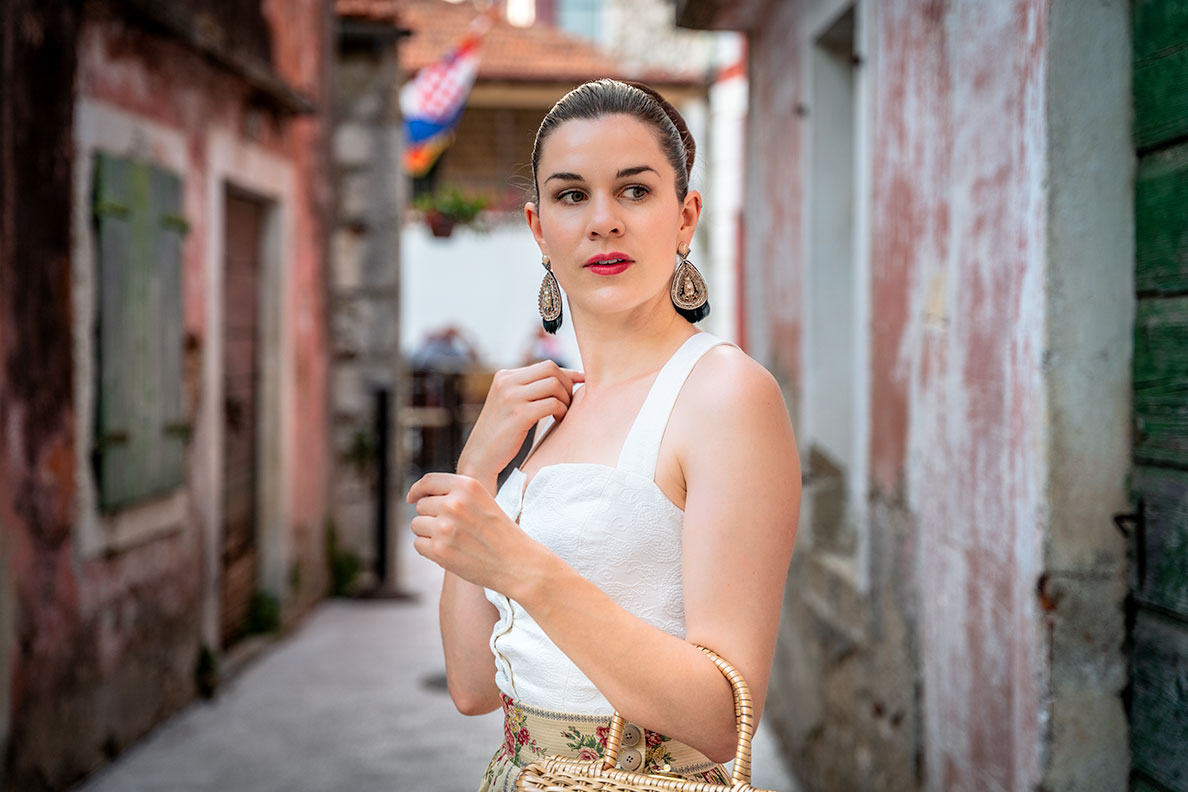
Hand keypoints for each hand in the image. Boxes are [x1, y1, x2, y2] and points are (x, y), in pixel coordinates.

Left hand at [406, 473, 535, 591]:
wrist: (518, 563)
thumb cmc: (501, 533)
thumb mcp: (483, 500)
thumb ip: (456, 494)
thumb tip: (421, 496)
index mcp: (467, 486)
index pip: (428, 481)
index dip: (417, 490)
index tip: (413, 497)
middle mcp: (454, 504)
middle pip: (421, 506)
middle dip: (431, 516)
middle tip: (451, 528)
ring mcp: (445, 527)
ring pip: (416, 525)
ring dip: (428, 533)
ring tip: (451, 540)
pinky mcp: (440, 550)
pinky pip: (418, 544)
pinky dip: (429, 549)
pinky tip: (449, 551)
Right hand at [457, 361, 583, 489]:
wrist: (480, 457)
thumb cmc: (501, 433)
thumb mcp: (510, 403)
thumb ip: (529, 389)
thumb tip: (565, 377)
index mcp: (504, 376)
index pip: (545, 365)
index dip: (567, 374)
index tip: (581, 382)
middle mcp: (507, 382)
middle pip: (551, 369)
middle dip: (567, 384)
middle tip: (568, 403)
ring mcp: (512, 397)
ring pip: (554, 385)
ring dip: (565, 399)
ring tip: (562, 413)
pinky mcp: (519, 414)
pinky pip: (552, 404)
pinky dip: (562, 411)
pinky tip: (558, 420)